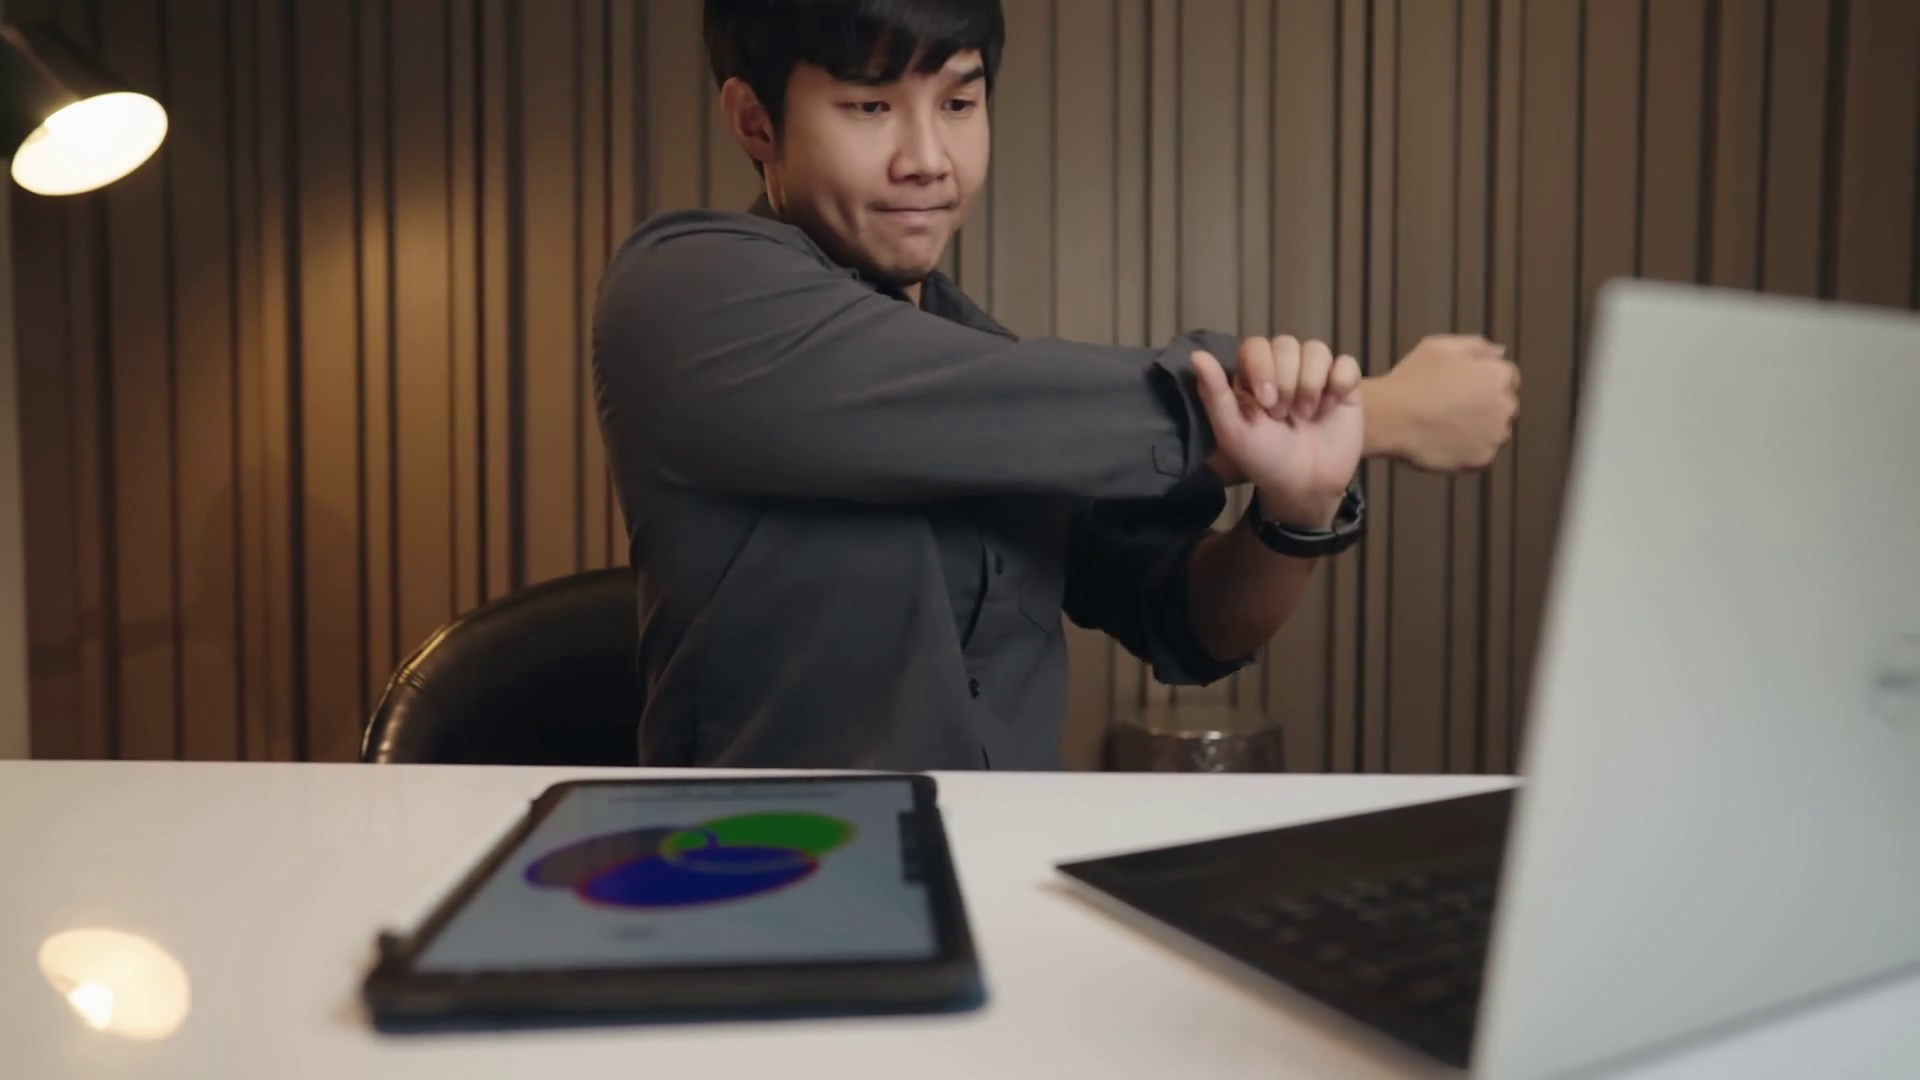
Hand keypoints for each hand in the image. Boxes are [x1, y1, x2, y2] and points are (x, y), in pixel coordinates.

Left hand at [1195, 336, 1363, 527]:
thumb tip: (1196, 355)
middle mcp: (1284, 369)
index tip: (1265, 403)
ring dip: (1312, 383)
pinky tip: (1332, 405)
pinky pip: (1347, 363)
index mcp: (1254, 376)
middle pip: (1287, 344)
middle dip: (1287, 381)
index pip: (1256, 346)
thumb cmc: (1264, 460)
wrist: (1305, 486)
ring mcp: (1315, 376)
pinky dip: (1341, 381)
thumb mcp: (1233, 432)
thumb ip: (1215, 394)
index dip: (1263, 368)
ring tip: (1307, 415)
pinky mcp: (1344, 386)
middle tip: (1284, 415)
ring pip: (1317, 349)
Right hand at [1367, 335, 1519, 471]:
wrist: (1390, 418)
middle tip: (1450, 408)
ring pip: (1495, 432)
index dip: (1483, 381)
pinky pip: (1481, 454)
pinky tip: (1444, 442)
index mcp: (1497, 375)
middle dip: (1485, 406)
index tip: (1462, 388)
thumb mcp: (1440, 346)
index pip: (1507, 378)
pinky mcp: (1482, 459)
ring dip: (1479, 430)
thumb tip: (1500, 351)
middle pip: (1504, 406)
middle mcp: (1504, 405)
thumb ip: (1476, 345)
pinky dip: (1468, 451)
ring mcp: (1494, 435)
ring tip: (1446, 426)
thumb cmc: (1411, 380)